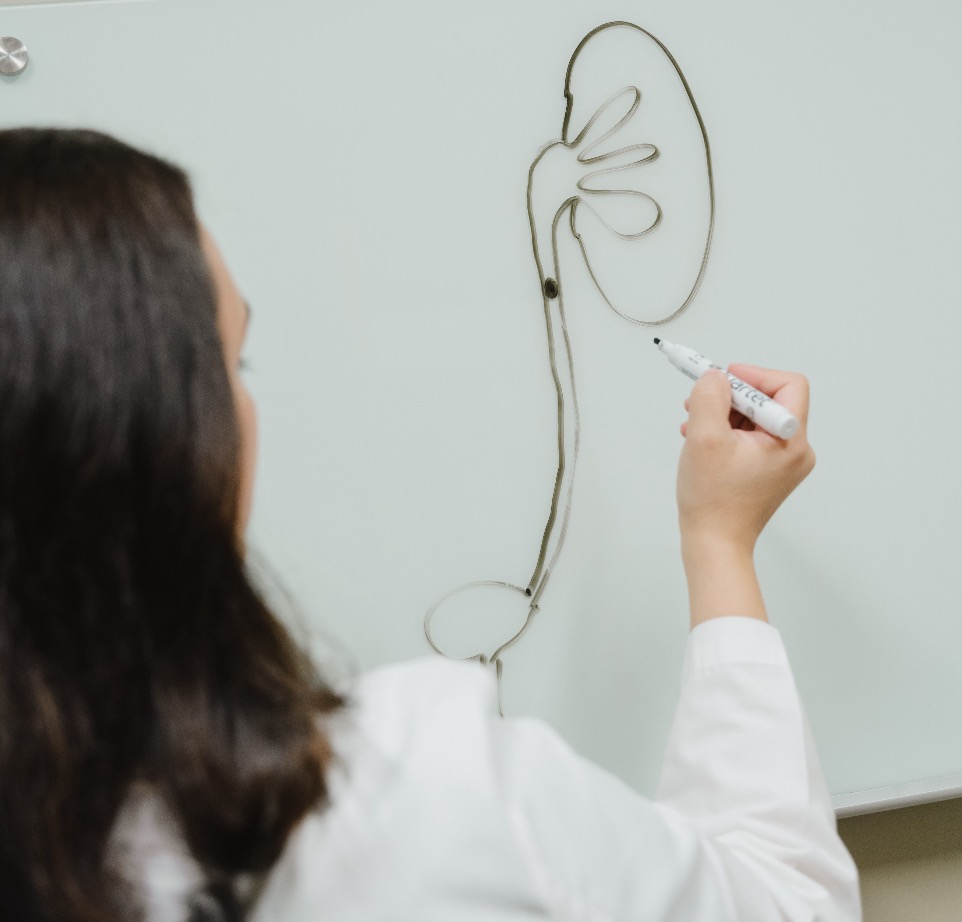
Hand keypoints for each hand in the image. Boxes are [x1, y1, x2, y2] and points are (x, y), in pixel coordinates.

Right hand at [676, 365, 815, 626]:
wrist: (714, 544)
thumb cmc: (713, 500)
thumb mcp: (704, 438)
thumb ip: (709, 397)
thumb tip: (714, 376)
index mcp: (791, 441)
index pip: (787, 385)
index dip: (754, 375)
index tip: (723, 380)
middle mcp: (796, 451)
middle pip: (768, 400)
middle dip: (730, 397)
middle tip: (699, 402)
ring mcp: (783, 463)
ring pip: (755, 418)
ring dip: (723, 414)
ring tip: (694, 425)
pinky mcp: (768, 471)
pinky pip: (750, 436)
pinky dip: (726, 432)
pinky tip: (701, 440)